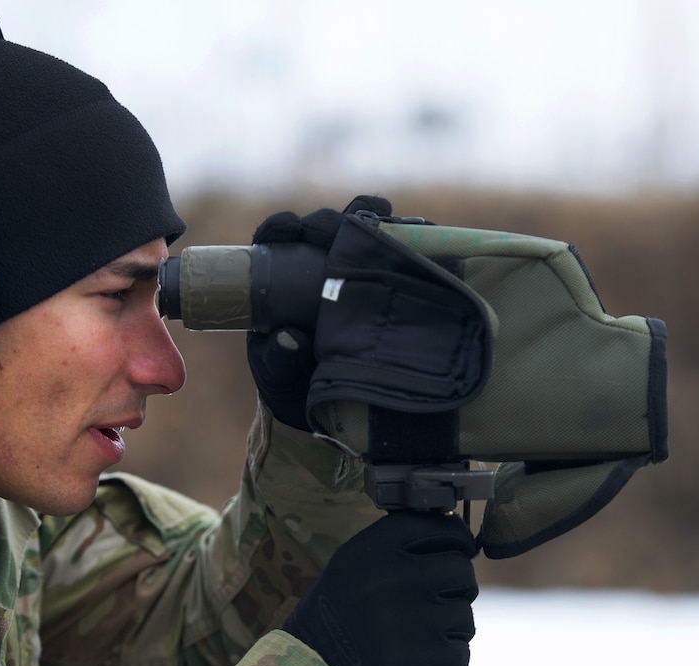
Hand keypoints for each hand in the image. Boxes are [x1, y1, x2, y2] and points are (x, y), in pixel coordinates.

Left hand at [247, 195, 390, 430]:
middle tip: (334, 228)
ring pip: (365, 233)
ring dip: (372, 219)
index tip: (290, 230)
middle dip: (329, 221)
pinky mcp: (392, 288)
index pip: (281, 242)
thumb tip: (289, 338)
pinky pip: (403, 256)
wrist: (332, 416)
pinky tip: (419, 235)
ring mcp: (359, 278)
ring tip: (381, 217)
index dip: (283, 227)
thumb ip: (279, 358)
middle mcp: (321, 271)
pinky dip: (411, 239)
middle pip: (324, 229)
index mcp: (284, 284)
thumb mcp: (279, 375)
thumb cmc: (294, 387)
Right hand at [282, 510, 478, 665]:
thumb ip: (391, 549)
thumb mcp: (350, 567)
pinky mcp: (418, 658)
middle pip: (460, 569)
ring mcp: (408, 618)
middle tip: (440, 601)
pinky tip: (425, 660)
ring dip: (452, 627)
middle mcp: (390, 576)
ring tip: (423, 635)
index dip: (456, 536)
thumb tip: (448, 537)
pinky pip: (459, 652)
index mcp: (371, 550)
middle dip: (458, 587)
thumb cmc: (333, 619)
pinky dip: (447, 659)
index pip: (434, 525)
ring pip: (464, 614)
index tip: (462, 547)